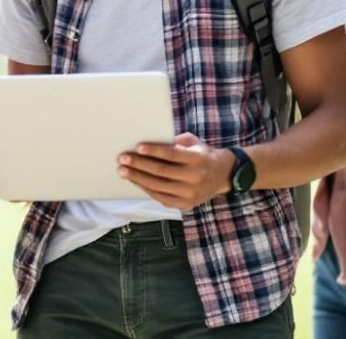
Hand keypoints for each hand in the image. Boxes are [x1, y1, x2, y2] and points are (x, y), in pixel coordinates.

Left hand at [117, 133, 233, 209]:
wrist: (223, 175)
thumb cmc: (202, 154)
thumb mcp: (193, 142)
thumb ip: (175, 141)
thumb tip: (150, 142)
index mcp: (198, 159)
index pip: (171, 154)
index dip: (153, 151)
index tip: (138, 147)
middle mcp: (195, 177)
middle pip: (161, 171)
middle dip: (139, 165)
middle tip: (123, 159)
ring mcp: (190, 193)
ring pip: (158, 186)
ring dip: (138, 178)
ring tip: (123, 171)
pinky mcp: (186, 204)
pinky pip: (161, 197)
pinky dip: (146, 189)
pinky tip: (135, 181)